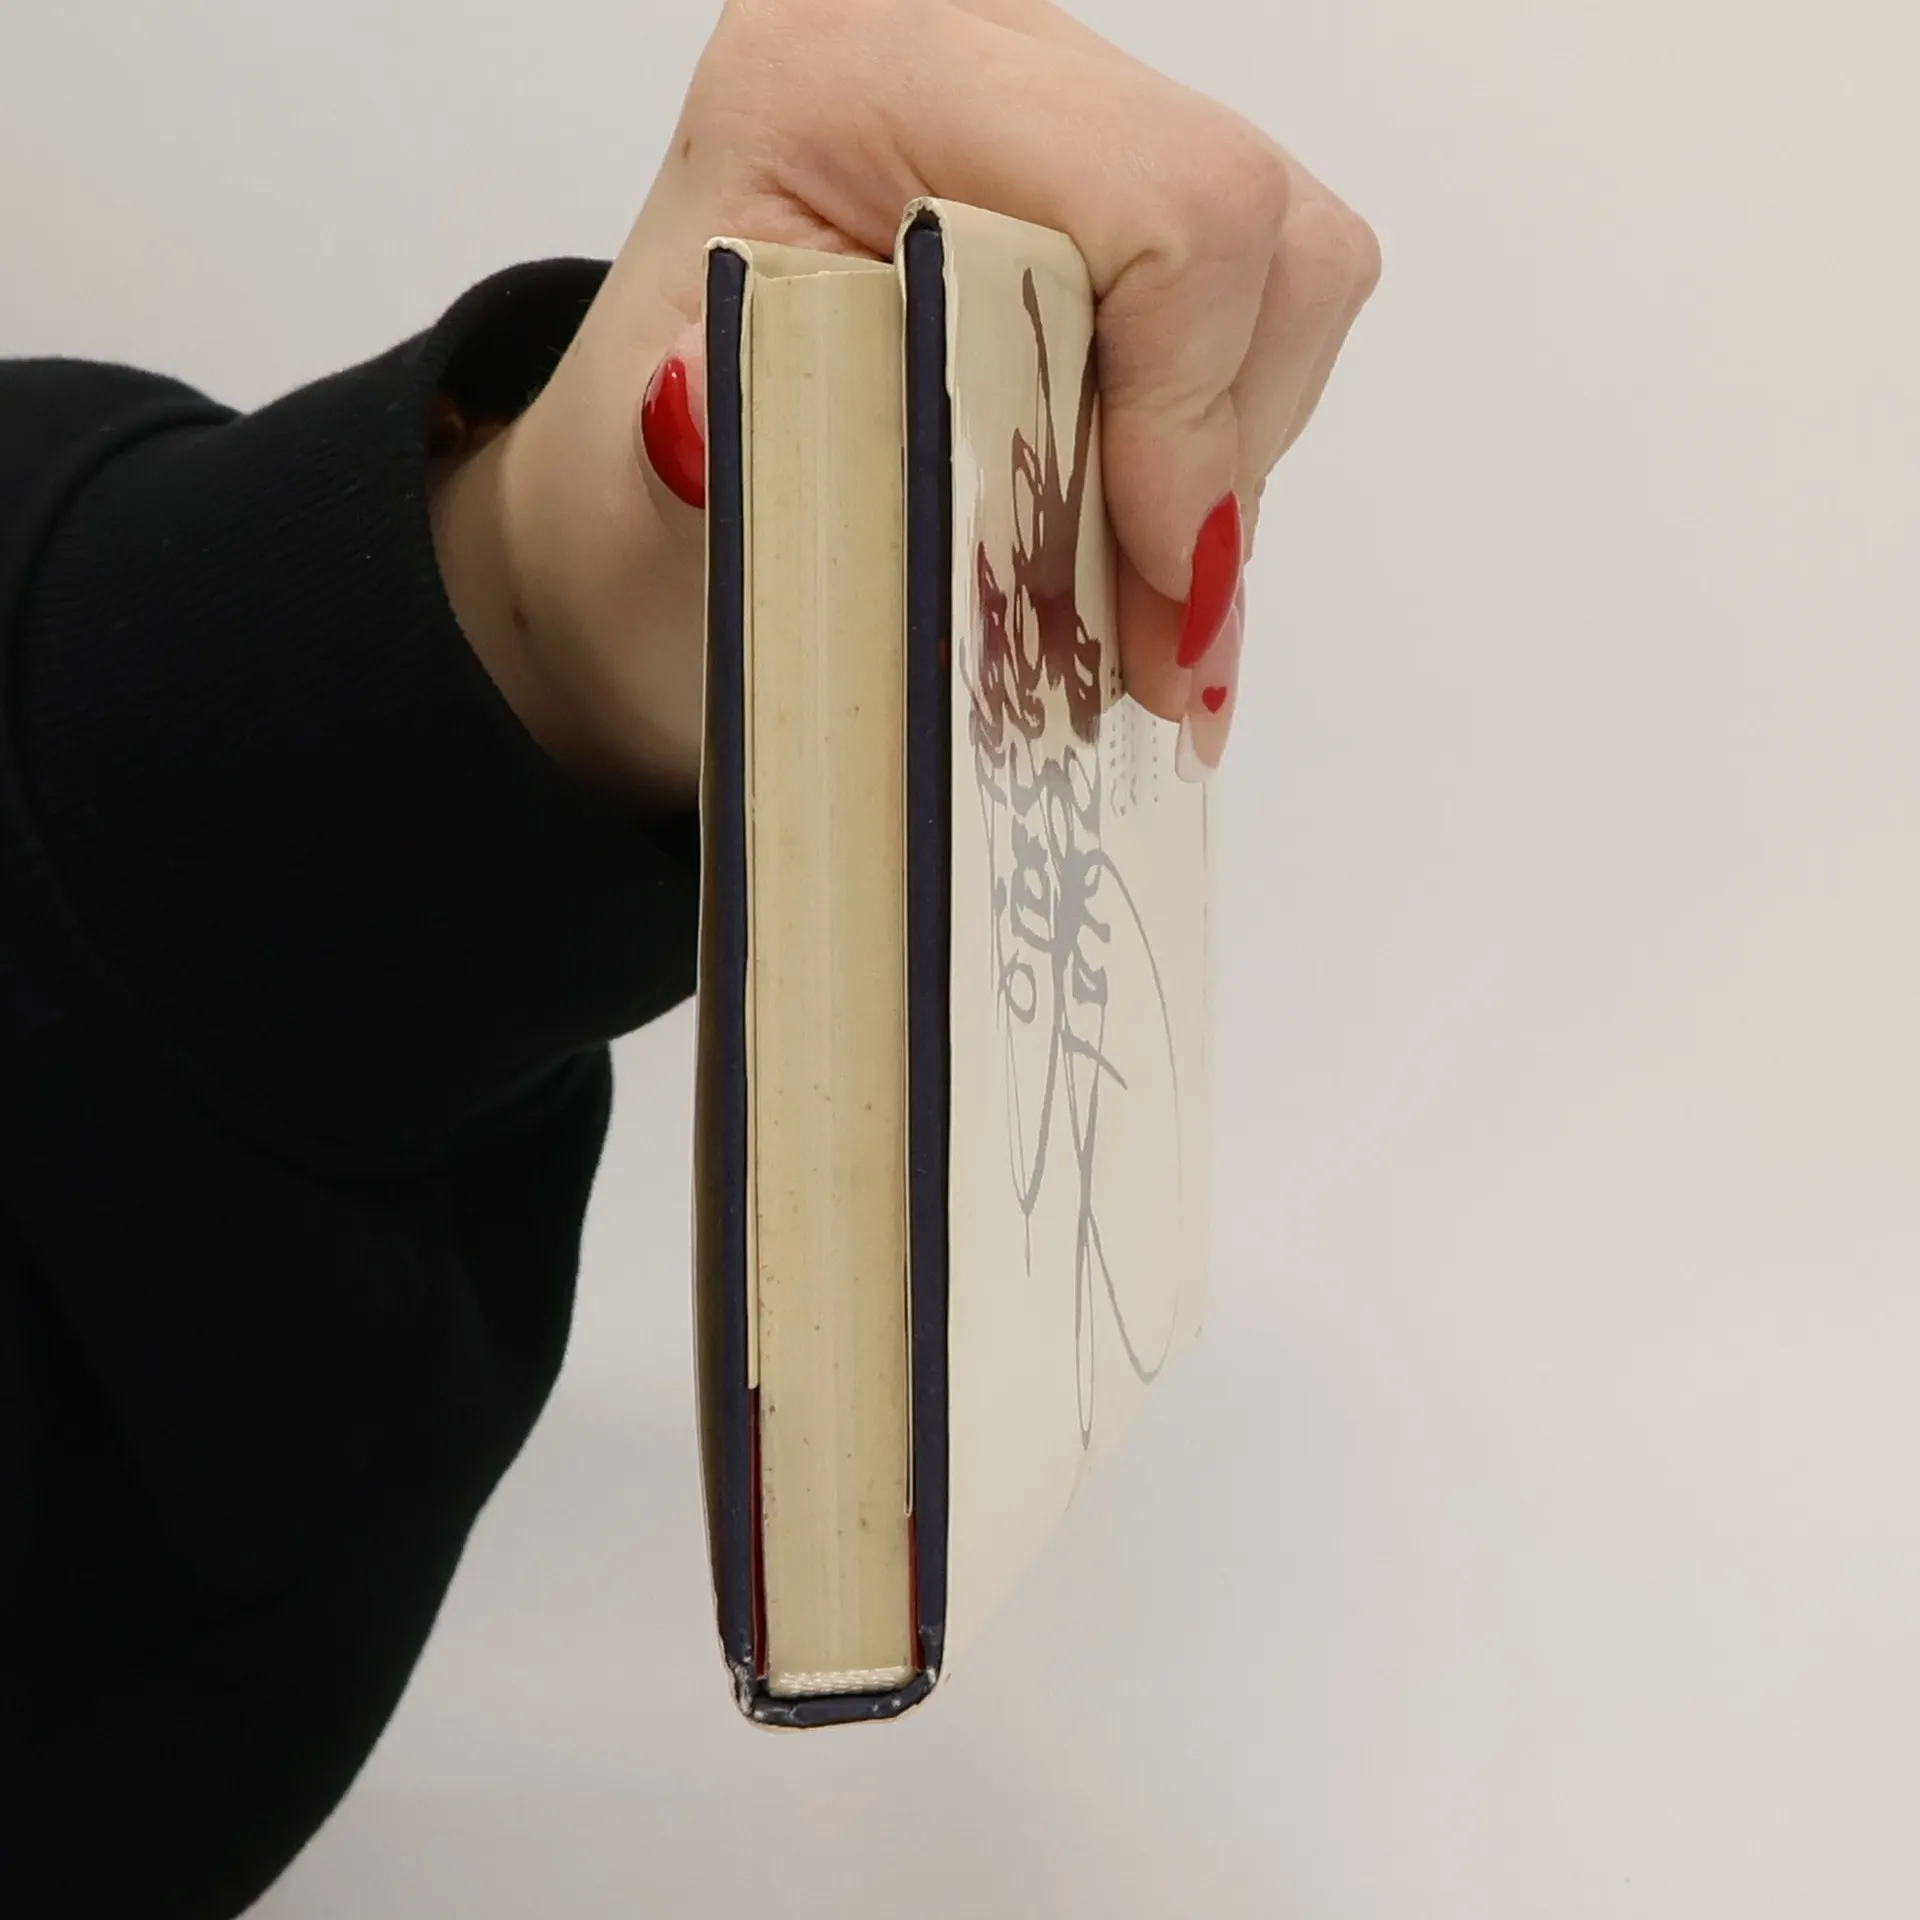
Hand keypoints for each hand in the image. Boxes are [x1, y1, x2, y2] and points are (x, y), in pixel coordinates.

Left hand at [433, 0, 1379, 797]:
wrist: (656, 508)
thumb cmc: (649, 504)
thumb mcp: (642, 506)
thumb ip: (695, 463)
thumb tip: (694, 419)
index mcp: (853, 75)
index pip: (1156, 202)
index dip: (1187, 414)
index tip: (1156, 587)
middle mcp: (985, 60)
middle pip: (1249, 232)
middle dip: (1217, 466)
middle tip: (1155, 643)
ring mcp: (1070, 121)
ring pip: (1290, 274)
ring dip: (1231, 471)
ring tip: (1138, 609)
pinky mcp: (1121, 200)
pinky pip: (1268, 315)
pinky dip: (1224, 459)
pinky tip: (1141, 546)